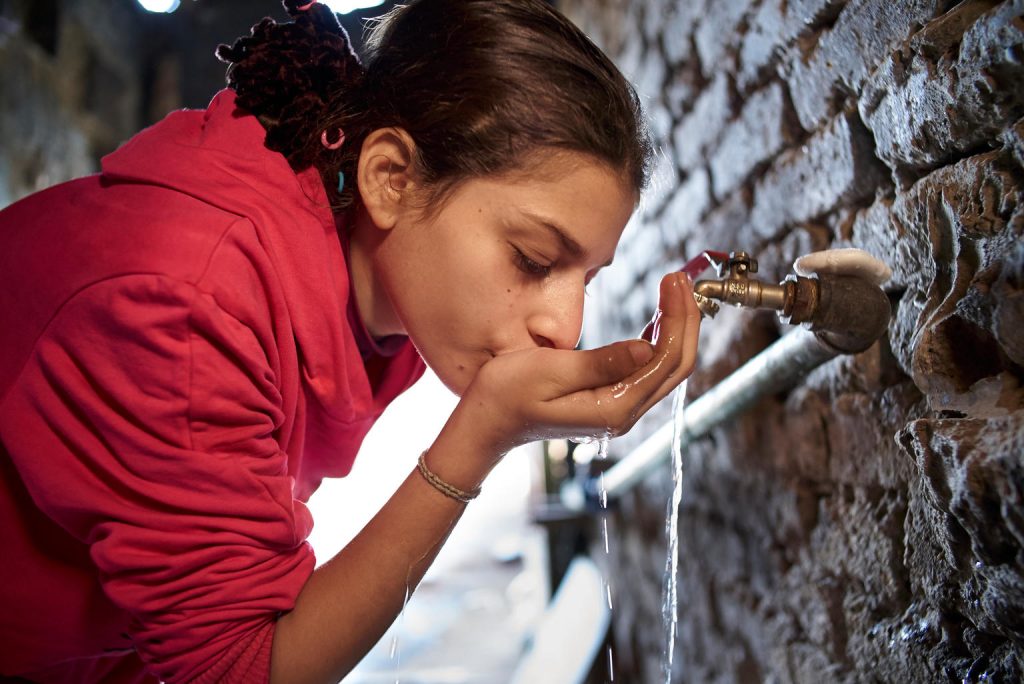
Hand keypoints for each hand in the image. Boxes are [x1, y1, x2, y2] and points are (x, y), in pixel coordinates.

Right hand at [454, 272, 700, 456]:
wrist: (485, 424)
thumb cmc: (507, 395)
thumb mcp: (549, 372)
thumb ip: (600, 363)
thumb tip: (647, 348)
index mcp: (613, 407)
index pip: (666, 358)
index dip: (677, 316)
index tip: (673, 279)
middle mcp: (624, 413)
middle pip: (676, 365)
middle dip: (685, 319)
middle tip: (679, 278)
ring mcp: (618, 410)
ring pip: (666, 369)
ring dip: (674, 329)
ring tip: (673, 290)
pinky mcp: (609, 402)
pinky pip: (647, 372)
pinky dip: (658, 342)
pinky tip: (655, 320)